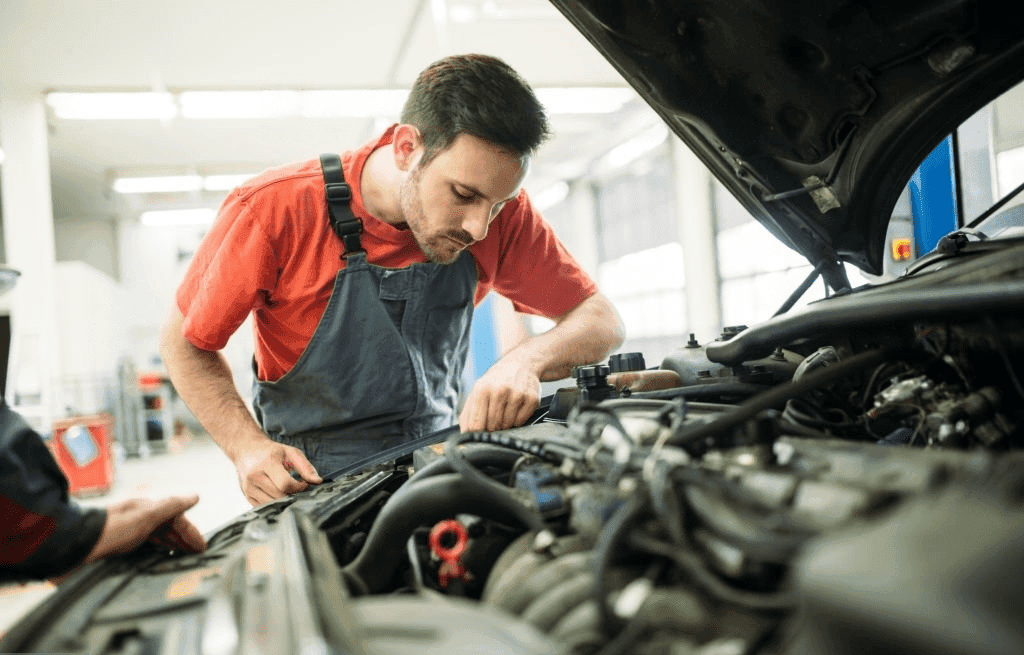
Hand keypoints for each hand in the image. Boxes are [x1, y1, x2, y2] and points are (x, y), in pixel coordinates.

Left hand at [85, 495, 206, 564]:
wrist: (74, 546)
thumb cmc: (109, 530)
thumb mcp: (146, 516)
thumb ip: (171, 506)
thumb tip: (194, 497)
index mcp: (146, 509)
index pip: (176, 518)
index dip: (191, 532)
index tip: (202, 546)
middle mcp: (138, 519)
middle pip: (167, 528)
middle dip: (184, 539)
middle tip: (197, 553)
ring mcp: (128, 533)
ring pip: (157, 538)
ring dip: (172, 545)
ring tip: (183, 556)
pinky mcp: (118, 547)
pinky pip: (145, 547)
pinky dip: (157, 552)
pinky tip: (158, 559)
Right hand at [234, 439, 321, 505]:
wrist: (247, 450)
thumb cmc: (272, 452)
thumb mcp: (291, 453)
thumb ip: (306, 467)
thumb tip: (318, 481)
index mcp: (267, 463)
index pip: (285, 484)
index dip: (299, 487)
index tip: (304, 483)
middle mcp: (254, 476)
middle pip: (279, 496)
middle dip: (292, 494)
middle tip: (296, 486)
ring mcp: (248, 487)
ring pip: (272, 504)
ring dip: (283, 500)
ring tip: (286, 489)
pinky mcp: (247, 496)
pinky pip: (264, 507)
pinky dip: (274, 502)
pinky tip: (276, 492)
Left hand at [459, 357, 540, 431]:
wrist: (520, 364)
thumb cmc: (496, 381)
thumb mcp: (477, 391)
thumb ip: (467, 414)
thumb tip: (464, 434)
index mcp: (482, 389)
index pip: (476, 425)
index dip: (477, 433)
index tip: (479, 432)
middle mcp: (499, 390)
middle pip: (492, 426)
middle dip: (492, 427)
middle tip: (494, 416)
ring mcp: (517, 394)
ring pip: (507, 425)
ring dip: (505, 423)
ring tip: (505, 409)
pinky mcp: (531, 399)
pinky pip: (521, 422)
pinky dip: (517, 420)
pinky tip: (515, 407)